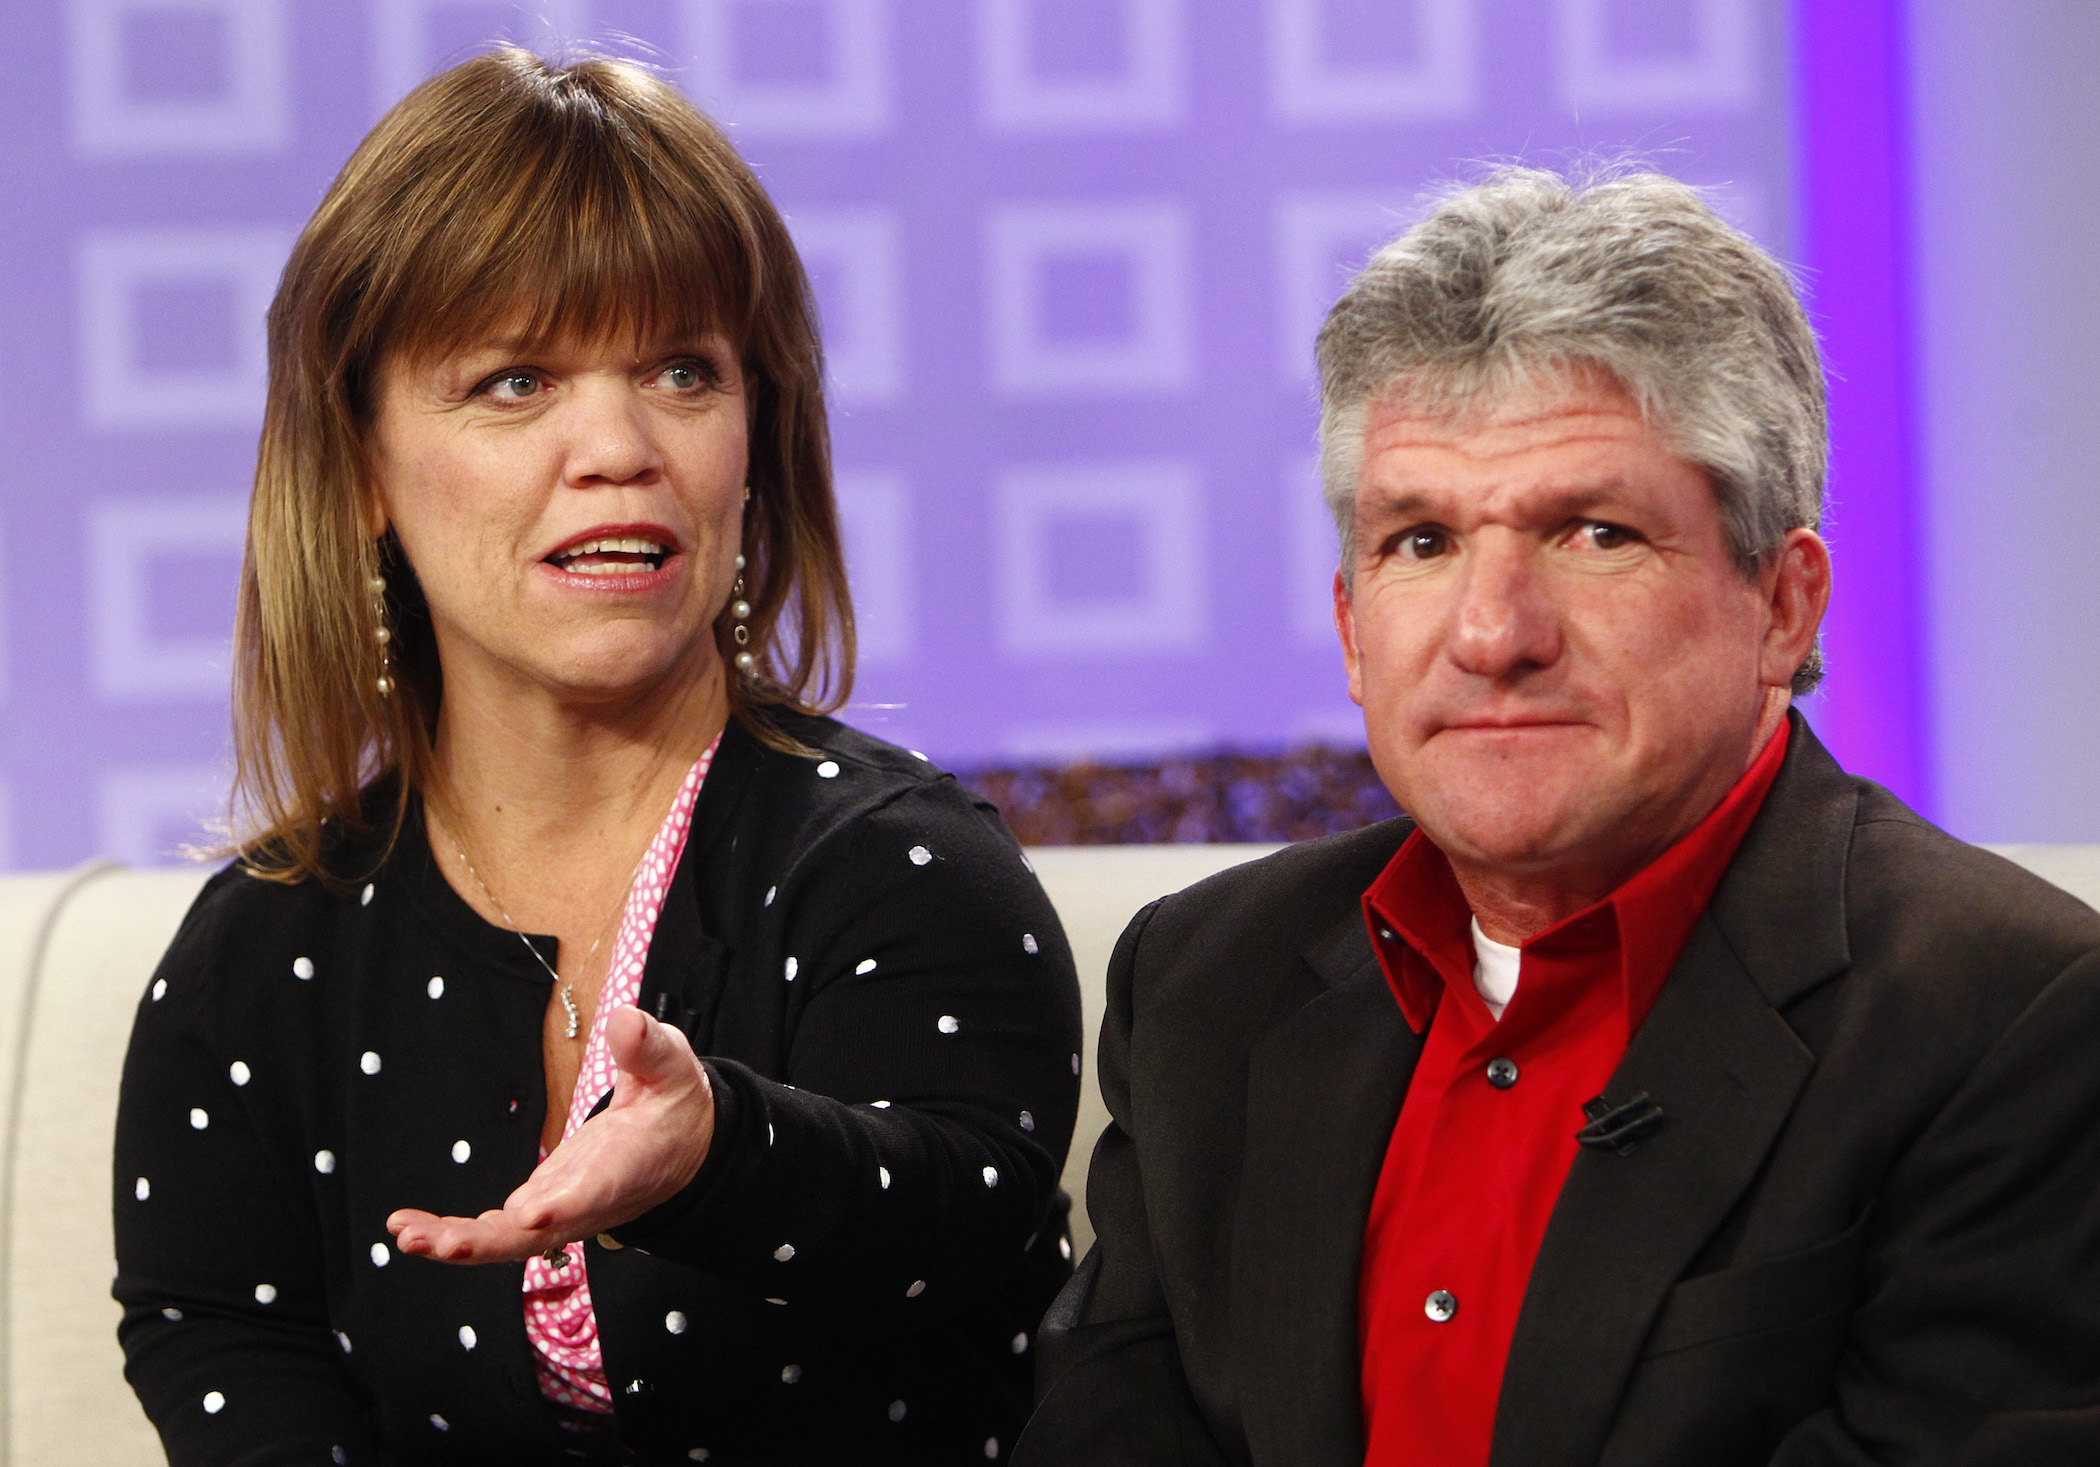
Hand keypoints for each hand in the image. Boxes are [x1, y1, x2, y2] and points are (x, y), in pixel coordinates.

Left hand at [387, 1006, 715, 1264]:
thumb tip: (626, 1021)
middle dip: (487, 1241)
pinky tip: (414, 1229)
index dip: (563, 1206)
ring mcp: (561, 1209)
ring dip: (458, 1242)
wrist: (684, 1147)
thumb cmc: (674, 1104)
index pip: (594, 1189)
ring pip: (508, 1239)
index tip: (532, 1215)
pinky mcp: (541, 1207)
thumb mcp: (671, 1066)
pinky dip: (456, 1234)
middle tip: (441, 1243)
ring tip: (408, 1234)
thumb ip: (647, 1048)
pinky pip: (497, 1230)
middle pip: (537, 1233)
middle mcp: (588, 1200)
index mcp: (624, 1166)